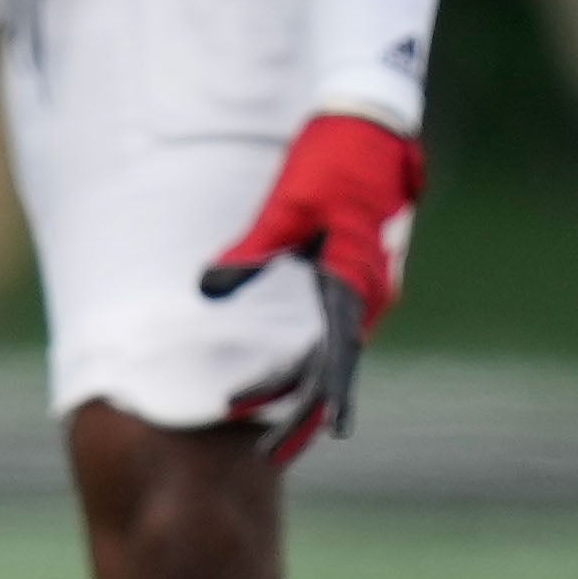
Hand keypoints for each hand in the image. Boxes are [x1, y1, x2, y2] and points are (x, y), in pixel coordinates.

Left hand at [200, 111, 423, 466]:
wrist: (369, 123)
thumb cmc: (330, 159)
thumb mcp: (288, 204)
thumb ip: (252, 250)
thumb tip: (208, 290)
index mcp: (355, 280)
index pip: (334, 356)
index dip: (312, 396)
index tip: (297, 429)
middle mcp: (368, 292)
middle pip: (335, 367)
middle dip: (303, 411)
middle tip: (270, 455)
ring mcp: (366, 286)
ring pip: (335, 352)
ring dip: (303, 387)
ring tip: (265, 425)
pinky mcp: (356, 275)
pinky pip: (335, 330)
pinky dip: (312, 358)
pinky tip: (286, 378)